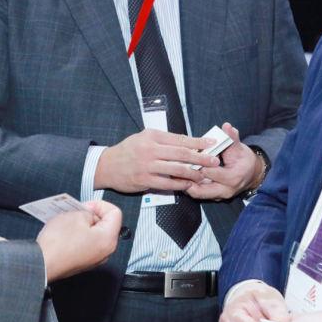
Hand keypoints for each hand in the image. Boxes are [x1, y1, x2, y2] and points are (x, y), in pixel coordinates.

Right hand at [36, 200, 121, 281]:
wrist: (42, 264)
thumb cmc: (57, 243)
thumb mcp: (75, 216)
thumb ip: (88, 212)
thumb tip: (90, 215)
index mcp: (108, 239)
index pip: (115, 213)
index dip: (100, 205)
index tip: (86, 206)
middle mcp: (105, 251)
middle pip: (106, 225)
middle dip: (92, 215)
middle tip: (77, 211)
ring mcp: (95, 259)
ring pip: (96, 234)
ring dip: (84, 224)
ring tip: (70, 220)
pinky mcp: (84, 262)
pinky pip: (87, 244)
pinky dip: (80, 235)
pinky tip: (67, 231)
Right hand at [94, 129, 218, 192]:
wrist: (106, 166)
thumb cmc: (128, 151)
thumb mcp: (144, 138)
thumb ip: (163, 140)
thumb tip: (186, 142)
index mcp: (152, 136)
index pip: (180, 139)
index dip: (198, 141)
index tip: (212, 143)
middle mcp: (150, 149)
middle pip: (181, 153)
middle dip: (201, 157)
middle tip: (214, 161)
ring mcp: (147, 166)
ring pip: (176, 169)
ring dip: (193, 173)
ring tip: (203, 175)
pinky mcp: (144, 180)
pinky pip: (167, 184)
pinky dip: (180, 185)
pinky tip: (188, 185)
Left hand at [184, 123, 263, 200]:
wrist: (252, 174)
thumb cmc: (244, 161)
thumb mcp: (240, 147)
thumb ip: (232, 137)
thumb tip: (227, 127)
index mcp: (233, 177)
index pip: (211, 173)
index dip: (199, 164)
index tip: (188, 157)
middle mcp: (226, 190)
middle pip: (201, 189)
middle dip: (188, 178)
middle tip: (176, 168)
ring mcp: (219, 195)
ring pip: (197, 193)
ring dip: (185, 183)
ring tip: (175, 172)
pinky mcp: (214, 196)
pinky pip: (198, 193)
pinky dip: (189, 185)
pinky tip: (180, 176)